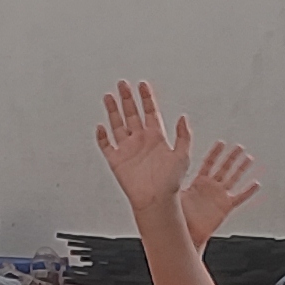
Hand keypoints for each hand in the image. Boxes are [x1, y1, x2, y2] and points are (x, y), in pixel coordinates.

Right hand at [93, 80, 192, 214]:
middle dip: (127, 98)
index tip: (143, 85)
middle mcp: (141, 140)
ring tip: (109, 96)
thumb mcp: (183, 156)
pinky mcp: (116, 160)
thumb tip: (183, 118)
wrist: (156, 200)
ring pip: (118, 124)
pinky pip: (106, 145)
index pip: (150, 111)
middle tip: (123, 83)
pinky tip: (100, 126)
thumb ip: (184, 136)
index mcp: (156, 137)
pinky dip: (102, 136)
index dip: (146, 97)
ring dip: (113, 110)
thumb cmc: (170, 182)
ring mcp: (128, 149)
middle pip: (132, 113)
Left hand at [181, 138, 261, 245]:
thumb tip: (164, 169)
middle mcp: (210, 188)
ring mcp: (219, 196)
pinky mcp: (225, 207)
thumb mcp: (174, 195)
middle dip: (231, 157)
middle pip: (223, 168)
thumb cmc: (179, 217)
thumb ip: (173, 181)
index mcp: (198, 183)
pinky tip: (256, 184)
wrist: (187, 234)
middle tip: (239, 147)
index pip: (209, 163)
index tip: (221, 142)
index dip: (215, 153)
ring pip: (233, 179)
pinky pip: (240, 197)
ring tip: (249, 158)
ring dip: (241, 169)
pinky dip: (248, 191)